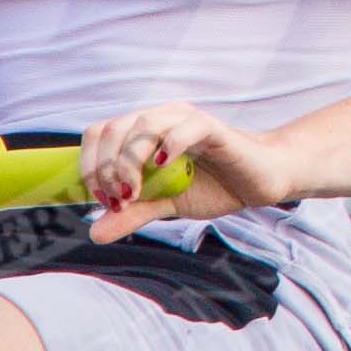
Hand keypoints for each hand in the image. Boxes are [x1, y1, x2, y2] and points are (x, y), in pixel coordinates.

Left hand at [79, 102, 294, 243]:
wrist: (260, 183)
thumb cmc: (214, 186)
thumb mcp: (165, 205)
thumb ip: (132, 213)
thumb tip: (95, 232)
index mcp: (142, 132)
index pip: (99, 133)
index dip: (90, 165)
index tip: (101, 200)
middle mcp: (159, 117)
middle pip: (113, 128)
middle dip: (105, 167)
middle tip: (117, 199)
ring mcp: (184, 119)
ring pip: (143, 125)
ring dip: (129, 160)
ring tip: (134, 191)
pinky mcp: (212, 127)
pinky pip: (185, 127)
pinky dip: (170, 144)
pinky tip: (165, 165)